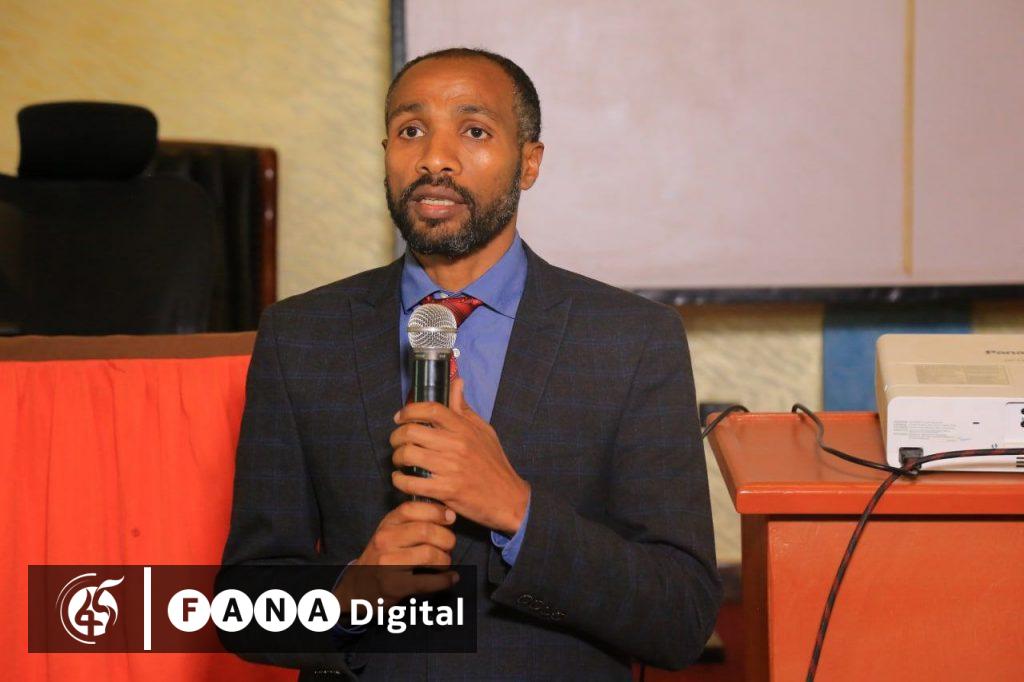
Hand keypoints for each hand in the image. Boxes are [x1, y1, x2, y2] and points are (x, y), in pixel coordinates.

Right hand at [333, 500, 458, 610]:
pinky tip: (450, 578)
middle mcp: (384, 540)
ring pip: (429, 555)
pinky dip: (445, 580)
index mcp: (387, 524)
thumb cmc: (384, 555)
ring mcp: (387, 563)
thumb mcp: (392, 531)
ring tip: (445, 563)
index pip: (412, 509)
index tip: (451, 518)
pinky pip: (427, 582)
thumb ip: (415, 520)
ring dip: (445, 560)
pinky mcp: (393, 586)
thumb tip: (449, 513)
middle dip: (447, 538)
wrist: (360, 586)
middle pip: (426, 531)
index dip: (436, 511)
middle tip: (449, 546)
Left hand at [390, 378, 530, 535]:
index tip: (400, 417)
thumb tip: (456, 382)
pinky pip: (412, 483)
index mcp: (464, 428)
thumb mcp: (484, 430)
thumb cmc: (494, 463)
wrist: (508, 497)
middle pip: (412, 432)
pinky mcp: (446, 491)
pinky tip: (401, 479)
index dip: (410, 410)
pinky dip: (400, 481)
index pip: (431, 410)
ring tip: (399, 461)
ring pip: (408, 456)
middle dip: (396, 436)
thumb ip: (465, 409)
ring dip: (396, 458)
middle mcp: (456, 445)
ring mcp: (450, 468)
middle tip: (396, 442)